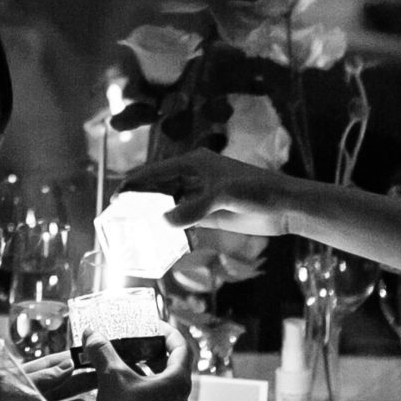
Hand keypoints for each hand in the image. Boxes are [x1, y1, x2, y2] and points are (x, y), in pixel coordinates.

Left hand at [22, 352, 95, 400]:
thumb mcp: (23, 387)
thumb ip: (46, 376)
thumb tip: (70, 363)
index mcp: (19, 379)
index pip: (47, 366)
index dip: (67, 360)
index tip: (88, 357)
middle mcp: (24, 398)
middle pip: (55, 388)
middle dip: (76, 383)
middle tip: (98, 379)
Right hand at [92, 324, 193, 400]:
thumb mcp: (111, 378)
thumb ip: (102, 352)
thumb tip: (93, 334)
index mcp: (178, 381)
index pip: (182, 346)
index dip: (167, 331)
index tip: (151, 324)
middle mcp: (181, 397)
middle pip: (173, 363)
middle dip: (153, 349)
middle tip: (135, 340)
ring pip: (164, 382)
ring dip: (146, 369)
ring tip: (123, 362)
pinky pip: (157, 398)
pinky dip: (143, 386)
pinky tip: (121, 387)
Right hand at [123, 150, 295, 236]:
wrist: (285, 206)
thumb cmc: (257, 191)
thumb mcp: (224, 196)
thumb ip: (194, 208)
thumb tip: (163, 222)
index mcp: (194, 163)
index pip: (155, 172)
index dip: (134, 184)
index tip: (115, 198)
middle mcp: (194, 177)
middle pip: (158, 187)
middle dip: (139, 200)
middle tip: (117, 217)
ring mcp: (201, 196)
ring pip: (169, 204)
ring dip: (153, 214)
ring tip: (132, 229)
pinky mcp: (210, 214)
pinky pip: (183, 219)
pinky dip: (170, 227)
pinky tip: (158, 238)